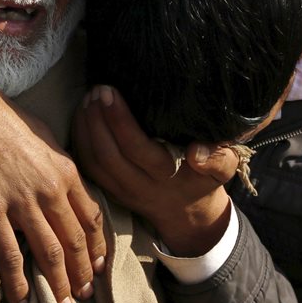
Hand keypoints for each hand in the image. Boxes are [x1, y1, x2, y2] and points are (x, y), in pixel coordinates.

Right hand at [0, 68, 106, 302]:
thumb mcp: (46, 138)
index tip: (97, 266)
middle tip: (83, 295)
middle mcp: (49, 190)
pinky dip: (17, 284)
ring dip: (57, 284)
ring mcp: (20, 202)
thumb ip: (60, 168)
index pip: (91, 218)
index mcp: (65, 172)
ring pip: (49, 253)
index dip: (96, 248)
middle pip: (74, 242)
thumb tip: (69, 188)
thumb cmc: (4, 119)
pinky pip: (9, 256)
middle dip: (82, 273)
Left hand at [72, 85, 238, 256]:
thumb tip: (197, 152)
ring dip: (84, 127)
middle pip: (107, 155)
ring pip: (92, 161)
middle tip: (95, 89)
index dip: (119, 120)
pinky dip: (78, 140)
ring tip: (86, 97)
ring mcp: (120, 190)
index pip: (136, 149)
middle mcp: (139, 186)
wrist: (187, 213)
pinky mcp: (108, 189)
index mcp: (166, 178)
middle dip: (96, 119)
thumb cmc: (203, 179)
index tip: (110, 91)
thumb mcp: (222, 169)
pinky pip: (86, 167)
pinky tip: (80, 116)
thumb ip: (218, 158)